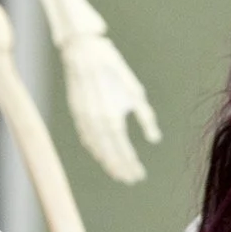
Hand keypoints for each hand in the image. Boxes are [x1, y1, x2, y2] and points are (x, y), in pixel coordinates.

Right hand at [62, 33, 158, 184]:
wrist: (83, 52)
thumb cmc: (114, 69)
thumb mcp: (135, 92)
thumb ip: (145, 118)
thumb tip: (154, 138)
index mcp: (113, 119)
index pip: (123, 151)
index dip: (131, 165)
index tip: (138, 175)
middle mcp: (97, 123)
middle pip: (109, 154)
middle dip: (120, 168)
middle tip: (129, 178)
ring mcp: (84, 120)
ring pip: (95, 148)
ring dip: (106, 162)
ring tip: (116, 171)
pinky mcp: (76, 112)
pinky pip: (85, 137)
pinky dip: (93, 149)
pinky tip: (100, 154)